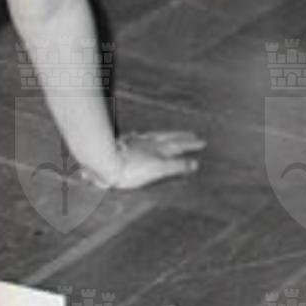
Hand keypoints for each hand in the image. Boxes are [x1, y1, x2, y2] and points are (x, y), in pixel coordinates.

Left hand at [82, 130, 204, 189]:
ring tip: (171, 135)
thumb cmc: (130, 170)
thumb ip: (176, 166)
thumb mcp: (158, 169)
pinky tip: (139, 137)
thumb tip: (195, 164)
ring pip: (154, 136)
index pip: (179, 145)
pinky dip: (143, 137)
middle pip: (169, 138)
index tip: (202, 142)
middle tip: (193, 135)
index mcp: (159, 149)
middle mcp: (149, 143)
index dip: (191, 144)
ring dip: (165, 136)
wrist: (103, 162)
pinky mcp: (121, 144)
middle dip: (182, 138)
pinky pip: (137, 137)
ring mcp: (135, 142)